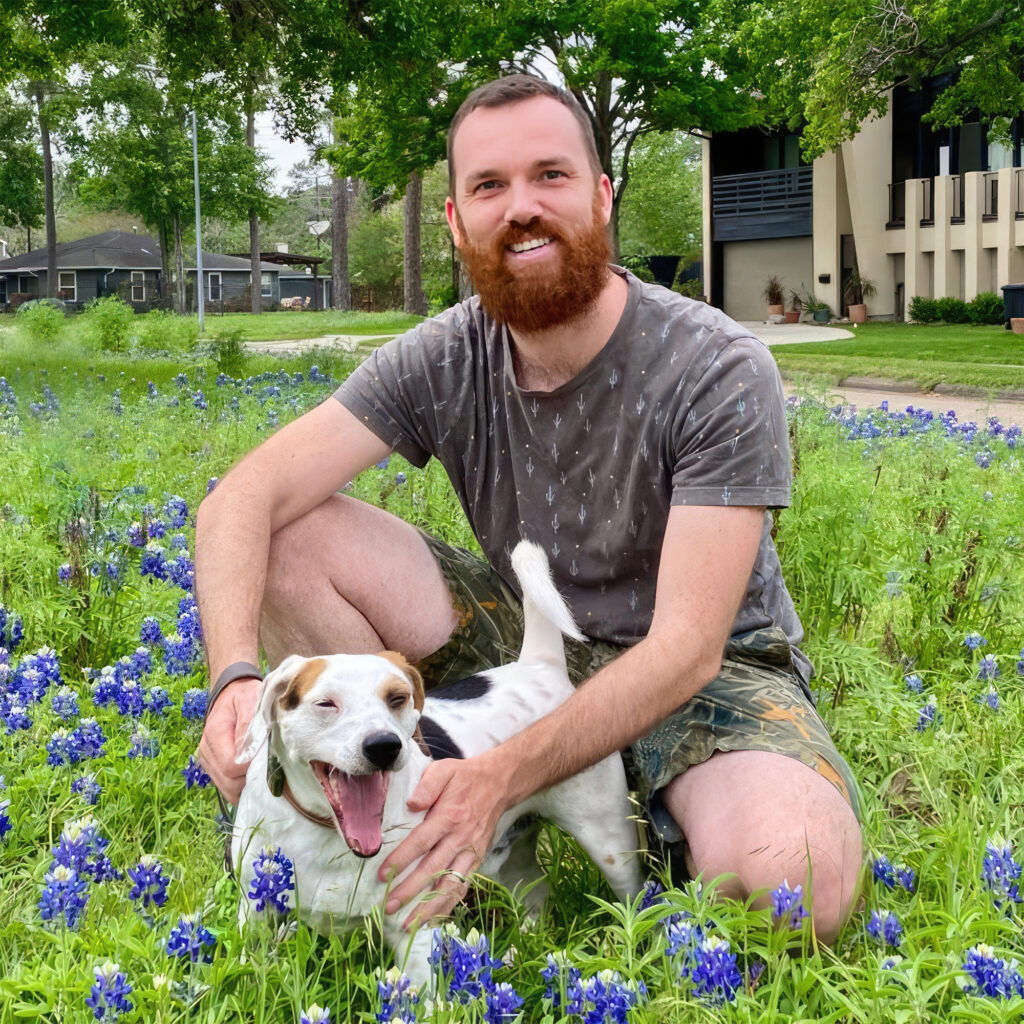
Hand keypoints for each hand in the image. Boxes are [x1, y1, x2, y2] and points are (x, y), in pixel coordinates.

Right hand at [196, 678, 260, 803]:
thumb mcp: (250, 701)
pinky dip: (241, 786)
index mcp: (214, 733)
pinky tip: (254, 775)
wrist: (232, 692)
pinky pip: (227, 786)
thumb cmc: (244, 695)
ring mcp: (208, 761)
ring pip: (227, 789)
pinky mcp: (212, 766)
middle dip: (251, 781)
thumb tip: (250, 754)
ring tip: (264, 773)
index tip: (268, 760)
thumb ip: (249, 725)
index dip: (251, 768)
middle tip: (270, 769)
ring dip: (247, 786)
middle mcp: (207, 751)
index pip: (230, 766)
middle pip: (228, 783)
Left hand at [379, 754, 509, 929]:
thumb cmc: (465, 777)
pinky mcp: (478, 858)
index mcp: (449, 816)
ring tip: (410, 924)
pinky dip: (450, 904)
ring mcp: (471, 851)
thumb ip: (427, 785)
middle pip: (433, 869)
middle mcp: (460, 837)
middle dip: (410, 891)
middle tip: (389, 907)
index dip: (401, 860)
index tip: (382, 875)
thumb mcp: (444, 769)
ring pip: (450, 885)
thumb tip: (411, 804)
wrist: (500, 783)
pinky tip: (434, 918)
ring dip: (430, 906)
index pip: (421, 842)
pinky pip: (463, 885)